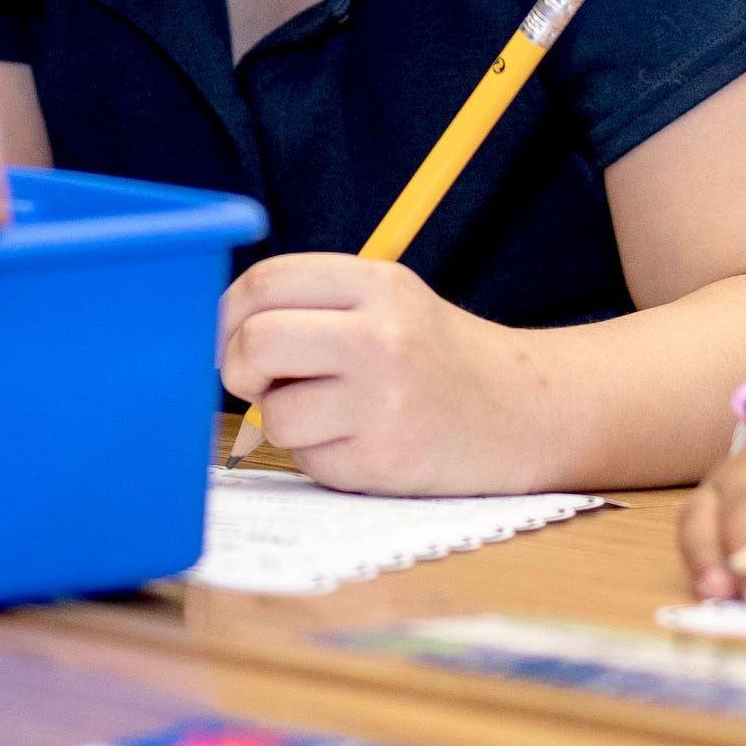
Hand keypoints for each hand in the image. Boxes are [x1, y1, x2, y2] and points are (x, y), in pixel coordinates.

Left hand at [219, 252, 544, 493]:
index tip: (230, 337)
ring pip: (274, 415)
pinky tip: (362, 442)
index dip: (228, 314)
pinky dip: (322, 457)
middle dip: (239, 369)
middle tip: (259, 381)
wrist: (523, 413)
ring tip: (332, 414)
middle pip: (256, 343)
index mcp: (378, 284)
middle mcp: (381, 337)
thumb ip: (315, 304)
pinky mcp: (382, 462)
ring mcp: (382, 403)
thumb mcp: (389, 301)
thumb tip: (222, 335)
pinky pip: (308, 462)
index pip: (265, 283)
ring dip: (286, 422)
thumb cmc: (437, 356)